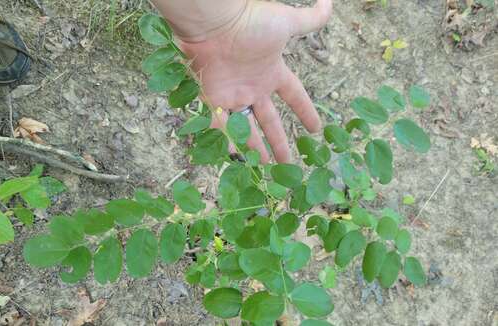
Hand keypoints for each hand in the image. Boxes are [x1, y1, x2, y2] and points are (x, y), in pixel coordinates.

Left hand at [177, 0, 331, 162]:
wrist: (216, 23)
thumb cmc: (251, 21)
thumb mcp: (286, 23)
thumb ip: (310, 20)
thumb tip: (330, 4)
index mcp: (272, 72)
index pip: (294, 96)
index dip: (305, 111)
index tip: (316, 128)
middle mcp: (254, 87)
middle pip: (270, 121)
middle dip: (280, 142)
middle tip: (290, 164)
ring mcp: (233, 96)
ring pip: (247, 129)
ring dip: (256, 149)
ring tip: (266, 169)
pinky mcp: (213, 101)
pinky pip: (220, 126)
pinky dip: (227, 142)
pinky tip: (237, 159)